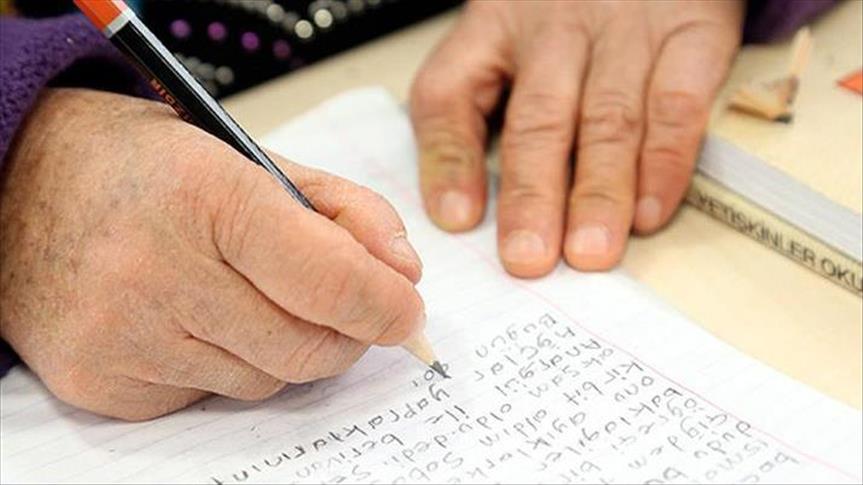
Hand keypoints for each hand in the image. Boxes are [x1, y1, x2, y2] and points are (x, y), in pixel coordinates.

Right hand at [0, 89, 423, 419]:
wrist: (15, 191)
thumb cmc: (146, 167)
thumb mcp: (252, 157)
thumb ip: (344, 210)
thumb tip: (404, 274)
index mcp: (205, 195)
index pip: (329, 280)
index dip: (385, 305)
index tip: (406, 310)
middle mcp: (155, 271)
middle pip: (307, 349)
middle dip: (347, 334)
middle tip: (347, 308)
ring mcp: (123, 336)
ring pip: (264, 380)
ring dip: (283, 348)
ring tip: (246, 294)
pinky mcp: (101, 383)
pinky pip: (209, 396)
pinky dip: (225, 364)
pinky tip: (192, 318)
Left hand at [411, 0, 742, 276]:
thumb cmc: (570, 10)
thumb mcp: (507, 36)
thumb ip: (476, 109)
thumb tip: (459, 211)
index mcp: (493, 28)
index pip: (450, 90)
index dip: (450, 157)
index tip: (457, 220)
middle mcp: (553, 29)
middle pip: (538, 117)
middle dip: (532, 193)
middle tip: (528, 256)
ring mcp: (625, 30)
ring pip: (607, 118)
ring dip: (598, 191)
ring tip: (589, 251)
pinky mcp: (692, 31)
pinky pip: (676, 103)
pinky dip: (666, 162)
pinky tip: (650, 211)